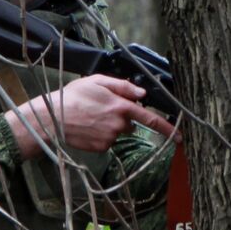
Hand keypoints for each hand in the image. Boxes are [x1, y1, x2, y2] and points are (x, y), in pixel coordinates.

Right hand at [5, 75, 176, 157]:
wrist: (51, 119)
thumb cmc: (72, 96)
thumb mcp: (97, 81)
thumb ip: (122, 86)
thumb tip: (142, 94)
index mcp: (120, 106)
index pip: (150, 119)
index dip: (167, 128)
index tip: (179, 137)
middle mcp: (118, 124)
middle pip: (130, 123)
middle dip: (122, 117)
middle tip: (101, 108)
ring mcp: (110, 138)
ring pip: (118, 132)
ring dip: (110, 125)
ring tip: (90, 116)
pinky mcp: (101, 148)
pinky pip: (107, 141)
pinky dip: (101, 134)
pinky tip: (87, 127)